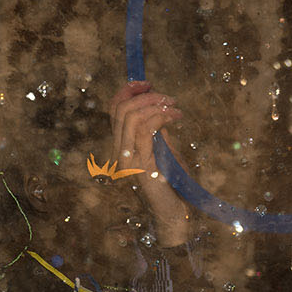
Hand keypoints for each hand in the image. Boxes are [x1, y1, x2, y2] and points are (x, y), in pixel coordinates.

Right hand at [110, 81, 189, 245]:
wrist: (179, 208)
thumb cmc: (174, 180)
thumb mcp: (165, 147)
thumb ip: (156, 129)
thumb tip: (157, 105)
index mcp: (122, 144)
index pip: (113, 110)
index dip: (127, 91)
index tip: (147, 83)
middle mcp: (120, 151)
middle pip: (120, 109)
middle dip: (146, 96)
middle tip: (169, 99)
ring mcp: (128, 159)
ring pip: (130, 116)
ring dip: (155, 104)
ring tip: (175, 108)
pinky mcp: (140, 165)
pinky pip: (144, 130)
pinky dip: (161, 116)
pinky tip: (176, 118)